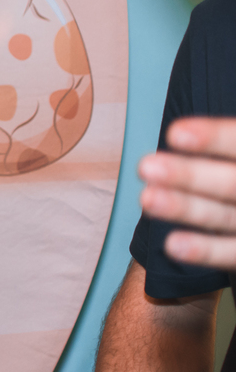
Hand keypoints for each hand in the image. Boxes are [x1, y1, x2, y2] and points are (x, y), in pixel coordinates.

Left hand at [139, 116, 235, 268]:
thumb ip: (224, 134)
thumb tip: (179, 119)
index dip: (215, 137)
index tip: (175, 133)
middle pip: (234, 183)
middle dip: (191, 176)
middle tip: (145, 166)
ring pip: (228, 216)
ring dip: (187, 208)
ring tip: (147, 199)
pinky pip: (235, 253)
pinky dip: (206, 251)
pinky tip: (172, 245)